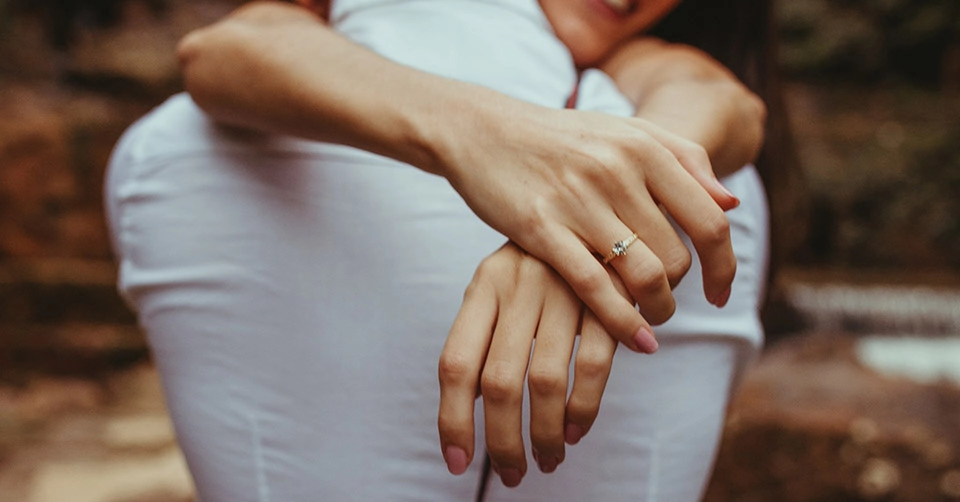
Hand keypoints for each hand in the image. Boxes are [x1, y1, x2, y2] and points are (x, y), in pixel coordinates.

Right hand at [437, 98, 735, 350]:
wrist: (483, 130)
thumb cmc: (560, 138)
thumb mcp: (625, 132)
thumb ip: (683, 159)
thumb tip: (729, 204)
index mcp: (644, 147)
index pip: (709, 220)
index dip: (724, 265)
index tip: (720, 292)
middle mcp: (617, 171)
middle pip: (678, 255)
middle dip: (681, 291)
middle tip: (665, 301)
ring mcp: (578, 200)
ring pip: (645, 274)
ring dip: (658, 310)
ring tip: (652, 320)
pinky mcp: (540, 228)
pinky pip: (595, 286)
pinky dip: (623, 322)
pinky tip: (636, 340)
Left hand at [437, 243, 634, 486]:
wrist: (599, 208)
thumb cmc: (541, 260)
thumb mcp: (501, 283)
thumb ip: (483, 335)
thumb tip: (467, 407)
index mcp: (484, 285)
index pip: (455, 363)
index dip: (452, 419)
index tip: (456, 462)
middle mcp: (518, 287)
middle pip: (498, 382)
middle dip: (502, 441)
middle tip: (512, 473)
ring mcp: (563, 292)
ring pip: (544, 383)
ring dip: (543, 434)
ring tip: (546, 461)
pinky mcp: (607, 300)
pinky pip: (592, 367)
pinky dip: (583, 409)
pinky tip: (574, 432)